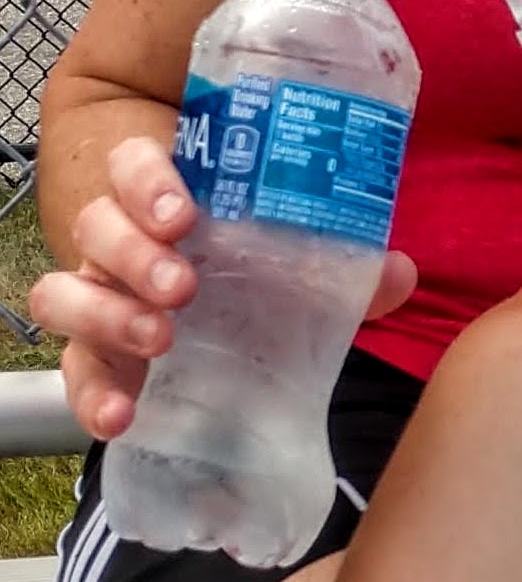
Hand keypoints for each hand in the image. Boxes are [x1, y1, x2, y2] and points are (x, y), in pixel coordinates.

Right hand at [32, 135, 416, 440]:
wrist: (219, 323)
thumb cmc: (254, 274)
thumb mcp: (298, 264)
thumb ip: (345, 265)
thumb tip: (398, 273)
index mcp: (165, 203)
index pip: (133, 165)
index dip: (147, 182)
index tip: (183, 214)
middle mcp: (122, 245)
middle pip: (96, 228)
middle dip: (135, 255)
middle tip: (184, 288)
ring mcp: (100, 299)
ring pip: (64, 292)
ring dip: (106, 313)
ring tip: (158, 338)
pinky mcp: (95, 359)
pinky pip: (73, 373)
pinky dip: (91, 395)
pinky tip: (121, 416)